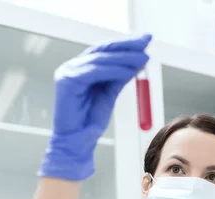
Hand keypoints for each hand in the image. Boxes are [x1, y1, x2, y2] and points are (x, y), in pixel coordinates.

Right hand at [39, 34, 150, 180]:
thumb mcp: (110, 93)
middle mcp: (73, 67)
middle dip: (127, 45)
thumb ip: (120, 77)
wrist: (77, 142)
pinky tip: (129, 70)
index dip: (126, 44)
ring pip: (100, 59)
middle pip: (103, 50)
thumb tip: (138, 61)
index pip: (106, 51)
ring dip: (124, 57)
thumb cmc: (89, 121)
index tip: (145, 41)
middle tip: (147, 41)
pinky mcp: (67, 82)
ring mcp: (68, 72)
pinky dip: (113, 70)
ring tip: (143, 57)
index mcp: (82, 68)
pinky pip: (95, 71)